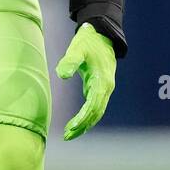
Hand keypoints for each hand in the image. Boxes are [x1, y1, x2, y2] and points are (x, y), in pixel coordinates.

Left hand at [55, 22, 116, 140]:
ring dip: (85, 124)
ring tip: (69, 134)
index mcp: (103, 80)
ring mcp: (105, 88)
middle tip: (67, 136)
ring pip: (97, 112)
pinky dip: (87, 116)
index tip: (71, 127)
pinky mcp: (100, 87)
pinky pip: (95, 106)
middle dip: (83, 125)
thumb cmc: (88, 41)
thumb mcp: (77, 49)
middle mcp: (107, 87)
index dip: (83, 118)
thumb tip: (62, 75)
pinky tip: (76, 123)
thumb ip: (69, 61)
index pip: (93, 105)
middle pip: (96, 112)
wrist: (101, 34)